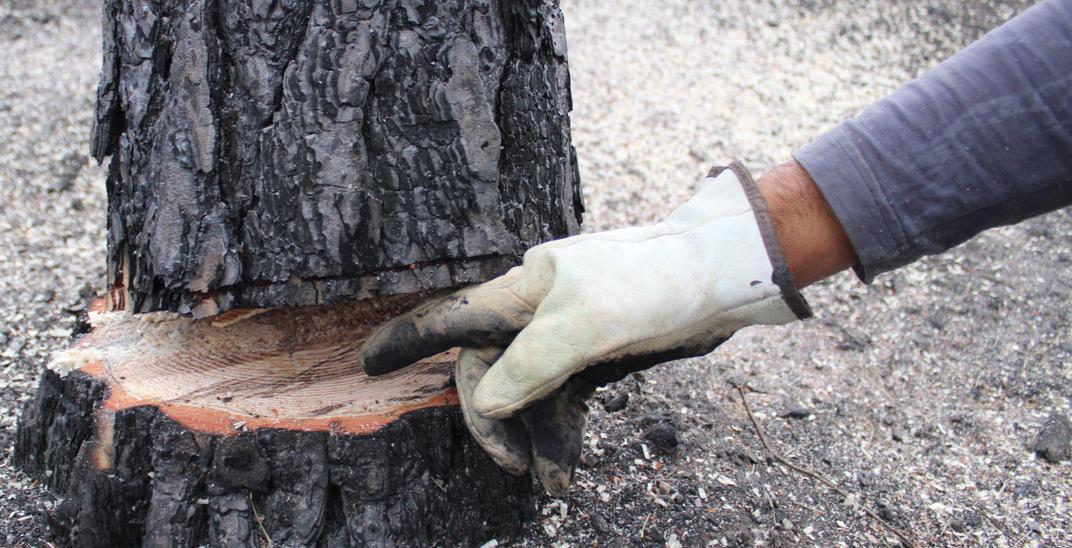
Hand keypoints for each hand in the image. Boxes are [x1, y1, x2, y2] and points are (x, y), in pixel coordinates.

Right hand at [361, 162, 819, 490]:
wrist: (723, 278)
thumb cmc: (652, 285)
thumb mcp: (586, 324)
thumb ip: (530, 364)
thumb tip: (487, 401)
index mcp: (523, 291)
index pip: (452, 317)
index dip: (408, 340)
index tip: (367, 363)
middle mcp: (536, 313)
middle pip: (488, 370)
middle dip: (491, 419)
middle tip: (511, 464)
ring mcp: (566, 336)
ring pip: (527, 394)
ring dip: (533, 439)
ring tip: (550, 482)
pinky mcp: (596, 357)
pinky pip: (563, 403)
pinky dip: (561, 438)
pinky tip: (565, 474)